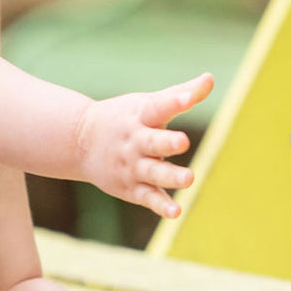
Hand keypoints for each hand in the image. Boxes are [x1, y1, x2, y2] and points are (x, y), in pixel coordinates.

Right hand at [75, 72, 212, 218]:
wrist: (79, 141)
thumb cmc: (124, 118)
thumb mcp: (147, 103)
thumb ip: (181, 93)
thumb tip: (210, 78)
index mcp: (140, 117)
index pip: (158, 107)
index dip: (174, 102)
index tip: (188, 98)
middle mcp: (135, 142)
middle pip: (153, 142)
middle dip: (167, 142)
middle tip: (183, 141)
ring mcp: (132, 166)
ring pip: (153, 172)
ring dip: (170, 176)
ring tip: (189, 178)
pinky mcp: (132, 188)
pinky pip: (148, 197)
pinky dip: (160, 206)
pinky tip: (175, 211)